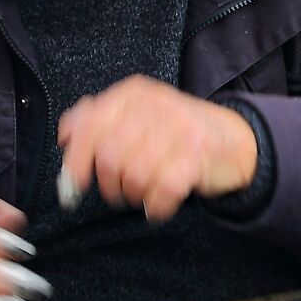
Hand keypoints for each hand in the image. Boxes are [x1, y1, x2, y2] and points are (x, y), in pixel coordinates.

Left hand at [55, 76, 257, 222]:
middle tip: (118, 192)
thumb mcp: (137, 114)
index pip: (90, 126)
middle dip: (109, 185)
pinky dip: (156, 206)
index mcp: (134, 94)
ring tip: (143, 193)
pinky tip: (159, 204)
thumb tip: (66, 134)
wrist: (234, 140)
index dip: (76, 160)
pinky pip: (163, 191)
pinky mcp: (198, 155)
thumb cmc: (177, 132)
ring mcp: (179, 129)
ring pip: (135, 176)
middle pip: (110, 157)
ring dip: (135, 195)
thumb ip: (99, 119)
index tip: (74, 185)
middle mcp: (156, 106)